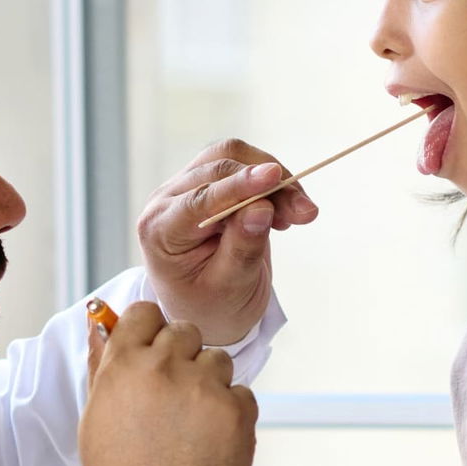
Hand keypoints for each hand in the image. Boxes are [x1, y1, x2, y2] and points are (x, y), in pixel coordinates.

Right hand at [80, 302, 257, 465]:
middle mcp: (165, 367)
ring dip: (209, 383)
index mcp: (124, 365)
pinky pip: (242, 394)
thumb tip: (100, 326)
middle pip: (184, 332)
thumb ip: (104, 367)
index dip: (151, 331)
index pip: (144, 312)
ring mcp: (205, 388)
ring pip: (217, 360)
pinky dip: (231, 413)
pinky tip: (211, 442)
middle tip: (174, 397)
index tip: (154, 349)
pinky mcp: (238, 411)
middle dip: (182, 357)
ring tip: (193, 425)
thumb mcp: (95, 417)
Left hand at [137, 141, 318, 345]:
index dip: (238, 186)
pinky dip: (270, 182)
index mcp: (160, 231)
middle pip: (219, 169)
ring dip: (273, 180)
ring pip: (232, 156)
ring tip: (300, 214)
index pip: (199, 200)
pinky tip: (286, 211)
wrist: (207, 309)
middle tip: (306, 213)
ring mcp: (185, 187)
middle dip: (268, 187)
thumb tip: (262, 207)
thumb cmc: (211, 305)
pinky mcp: (208, 181)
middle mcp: (166, 202)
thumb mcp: (229, 288)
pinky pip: (242, 163)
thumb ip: (242, 248)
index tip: (272, 177)